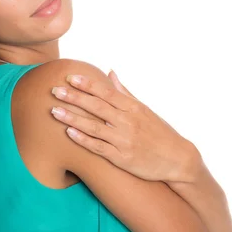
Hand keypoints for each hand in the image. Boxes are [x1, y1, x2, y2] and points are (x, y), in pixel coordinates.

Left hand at [50, 70, 201, 183]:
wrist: (177, 159)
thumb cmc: (159, 132)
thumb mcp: (144, 109)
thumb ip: (125, 92)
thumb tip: (110, 72)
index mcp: (133, 107)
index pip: (106, 92)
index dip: (87, 84)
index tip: (70, 77)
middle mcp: (128, 122)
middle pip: (97, 107)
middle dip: (74, 98)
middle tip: (54, 90)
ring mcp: (124, 141)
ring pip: (94, 127)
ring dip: (73, 118)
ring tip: (54, 111)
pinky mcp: (122, 158)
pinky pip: (99, 148)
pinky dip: (84, 140)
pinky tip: (68, 133)